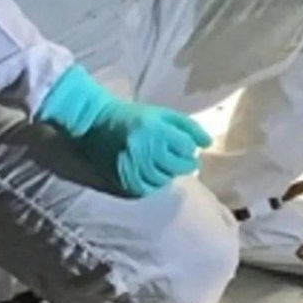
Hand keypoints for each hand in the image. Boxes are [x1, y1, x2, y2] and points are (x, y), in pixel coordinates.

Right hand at [36, 66, 211, 198]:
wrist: (94, 123)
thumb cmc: (133, 116)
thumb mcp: (162, 114)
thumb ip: (188, 127)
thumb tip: (208, 143)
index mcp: (155, 129)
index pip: (186, 148)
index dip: (189, 149)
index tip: (185, 147)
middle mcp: (144, 149)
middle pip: (178, 166)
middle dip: (184, 164)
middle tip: (179, 159)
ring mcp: (132, 167)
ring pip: (164, 180)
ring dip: (169, 174)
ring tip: (162, 164)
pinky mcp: (122, 180)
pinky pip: (147, 189)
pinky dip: (153, 183)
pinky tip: (151, 173)